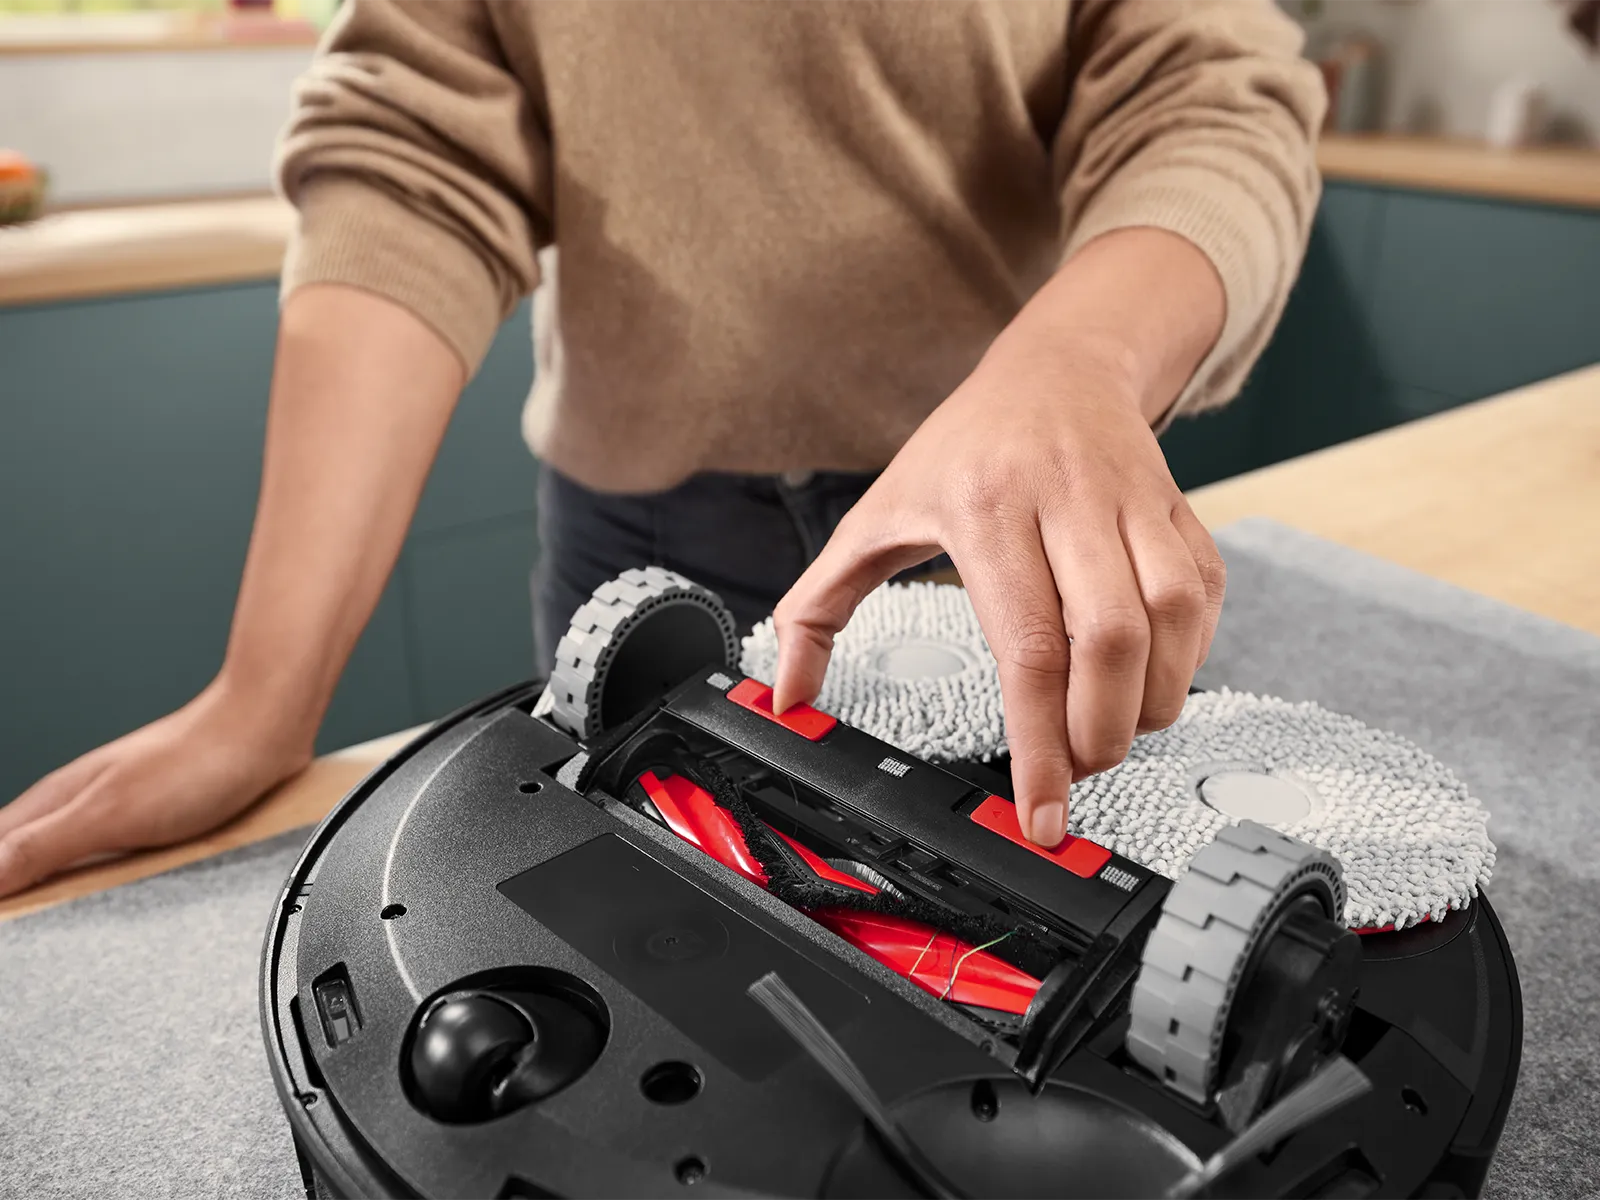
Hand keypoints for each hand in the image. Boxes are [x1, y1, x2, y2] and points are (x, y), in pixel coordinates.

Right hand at [0, 681, 312, 897]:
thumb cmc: (197, 760)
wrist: (265, 730)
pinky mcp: (157, 817)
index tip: (6, 912)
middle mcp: (82, 800)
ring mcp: (120, 807)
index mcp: (57, 799)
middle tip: (21, 916)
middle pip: (24, 853)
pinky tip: (115, 894)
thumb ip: (43, 846)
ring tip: (48, 915)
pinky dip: (103, 879)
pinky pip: (114, 854)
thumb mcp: (108, 813)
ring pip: (68, 854)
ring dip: (55, 885)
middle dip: (16, 887)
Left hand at [771, 229, 1228, 846]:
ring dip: (1152, 700)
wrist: (1058, 365)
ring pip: (1169, 620)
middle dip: (1100, 732)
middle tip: (1076, 769)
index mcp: (984, 507)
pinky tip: (1151, 681)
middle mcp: (1066, 500)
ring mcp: (1131, 501)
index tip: (1041, 812)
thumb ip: (819, 605)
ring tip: (1114, 731)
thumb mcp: (875, 513)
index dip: (1040, 742)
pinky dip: (1187, 657)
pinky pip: (1204, 598)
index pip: (1026, 644)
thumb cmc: (963, 448)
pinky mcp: (1179, 509)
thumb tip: (784, 694)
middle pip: (1109, 639)